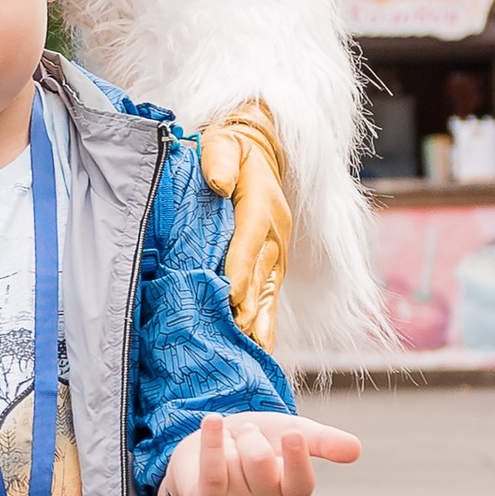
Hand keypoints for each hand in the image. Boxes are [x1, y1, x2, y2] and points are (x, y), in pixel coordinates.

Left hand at [158, 412, 362, 495]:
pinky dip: (212, 443)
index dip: (297, 461)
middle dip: (251, 435)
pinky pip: (212, 472)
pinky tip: (212, 421)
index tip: (293, 434)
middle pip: (260, 461)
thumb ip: (322, 441)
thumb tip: (356, 449)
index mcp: (291, 492)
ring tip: (230, 446)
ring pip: (234, 460)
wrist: (206, 459)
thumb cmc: (254, 445)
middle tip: (247, 435)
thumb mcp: (290, 435)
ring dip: (230, 440)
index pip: (300, 485)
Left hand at [198, 99, 291, 346]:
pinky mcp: (272, 264)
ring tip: (254, 351)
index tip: (230, 296)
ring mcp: (277, 251)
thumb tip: (217, 182)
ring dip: (263, 319)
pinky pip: (270, 294)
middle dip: (251, 304)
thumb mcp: (222, 144)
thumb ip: (219, 160)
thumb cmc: (230, 151)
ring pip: (270, 289)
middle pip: (263, 272)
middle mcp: (275, 231)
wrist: (256, 154)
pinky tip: (259, 347)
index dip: (241, 267)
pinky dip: (266, 320)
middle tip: (239, 334)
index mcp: (260, 203)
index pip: (250, 237)